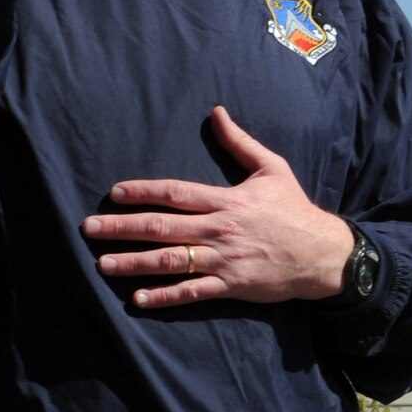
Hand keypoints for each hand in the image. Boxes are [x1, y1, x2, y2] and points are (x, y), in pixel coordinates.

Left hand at [83, 106, 356, 308]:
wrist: (322, 253)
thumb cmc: (294, 209)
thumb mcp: (272, 168)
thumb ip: (240, 142)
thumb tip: (216, 112)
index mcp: (227, 200)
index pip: (176, 193)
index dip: (143, 192)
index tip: (114, 193)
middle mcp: (220, 229)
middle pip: (163, 227)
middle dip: (123, 227)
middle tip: (89, 228)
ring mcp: (224, 260)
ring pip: (172, 261)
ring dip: (134, 262)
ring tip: (103, 264)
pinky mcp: (231, 286)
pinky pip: (192, 293)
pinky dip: (165, 296)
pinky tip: (139, 299)